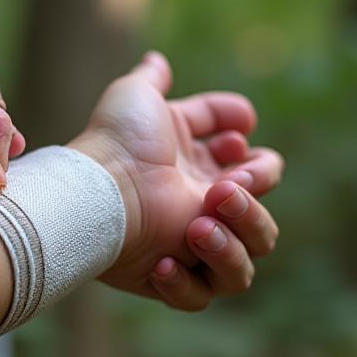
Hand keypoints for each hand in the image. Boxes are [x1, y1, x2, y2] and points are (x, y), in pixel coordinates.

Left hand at [70, 52, 282, 309]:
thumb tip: (157, 62)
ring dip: (236, 237)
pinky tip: (166, 258)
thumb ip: (151, 80)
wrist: (97, 187)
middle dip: (255, 194)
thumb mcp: (135, 97)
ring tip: (199, 221)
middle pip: (259, 214)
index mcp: (196, 168)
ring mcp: (187, 246)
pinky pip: (203, 295)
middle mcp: (198, 207)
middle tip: (223, 186)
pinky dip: (191, 279)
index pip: (249, 164)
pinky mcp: (168, 279)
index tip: (237, 134)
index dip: (254, 153)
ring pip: (247, 259)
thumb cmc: (117, 140)